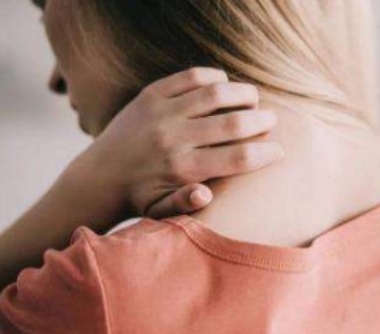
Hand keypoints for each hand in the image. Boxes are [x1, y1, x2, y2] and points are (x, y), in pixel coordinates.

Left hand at [64, 67, 282, 220]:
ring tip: (254, 99)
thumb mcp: (162, 211)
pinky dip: (214, 77)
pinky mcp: (151, 94)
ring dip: (243, 93)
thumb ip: (185, 204)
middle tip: (272, 120)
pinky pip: (191, 76)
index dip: (266, 152)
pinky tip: (224, 84)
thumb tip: (206, 196)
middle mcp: (175, 138)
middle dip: (262, 120)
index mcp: (184, 169)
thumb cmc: (140, 197)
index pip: (239, 157)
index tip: (279, 150)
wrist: (100, 175)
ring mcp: (162, 112)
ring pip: (216, 93)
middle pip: (234, 123)